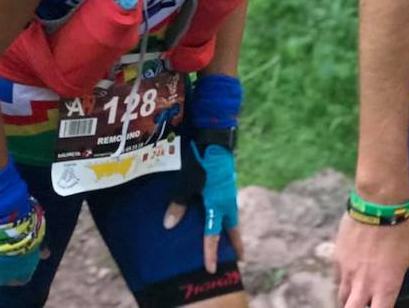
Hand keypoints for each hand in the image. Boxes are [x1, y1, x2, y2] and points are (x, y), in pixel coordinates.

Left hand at [164, 141, 244, 273]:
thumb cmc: (201, 161)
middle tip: (239, 259)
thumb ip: (178, 204)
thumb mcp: (186, 182)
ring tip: (232, 241)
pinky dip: (228, 217)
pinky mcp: (227, 185)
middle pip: (233, 229)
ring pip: (233, 218)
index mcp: (218, 204)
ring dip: (233, 230)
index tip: (211, 270)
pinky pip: (229, 207)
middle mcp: (227, 202)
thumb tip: (169, 226)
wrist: (216, 139)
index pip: (213, 234)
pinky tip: (222, 216)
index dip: (210, 253)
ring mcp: (229, 193)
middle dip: (235, 244)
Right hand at [333, 214, 408, 307]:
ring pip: (342, 297)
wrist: (378, 202)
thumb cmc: (403, 228)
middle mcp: (363, 284)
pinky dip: (344, 280)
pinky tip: (352, 273)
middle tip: (367, 303)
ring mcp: (347, 271)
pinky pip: (338, 276)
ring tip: (358, 293)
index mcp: (385, 287)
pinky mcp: (338, 257)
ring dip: (350, 299)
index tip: (387, 306)